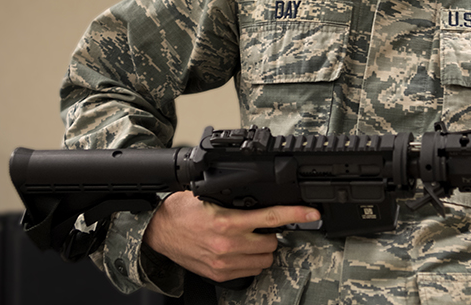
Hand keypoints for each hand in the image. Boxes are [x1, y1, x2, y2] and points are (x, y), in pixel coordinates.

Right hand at [143, 191, 319, 282]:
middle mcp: (228, 245)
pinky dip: (253, 261)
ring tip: (250, 239)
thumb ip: (234, 200)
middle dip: (272, 233)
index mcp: (228, 222)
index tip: (312, 213)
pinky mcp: (220, 274)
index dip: (296, 214)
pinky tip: (242, 250)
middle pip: (272, 242)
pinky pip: (251, 271)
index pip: (272, 217)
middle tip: (261, 226)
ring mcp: (225, 263)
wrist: (158, 233)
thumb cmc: (180, 212)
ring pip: (265, 259)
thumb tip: (257, 197)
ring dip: (263, 249)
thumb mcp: (208, 197)